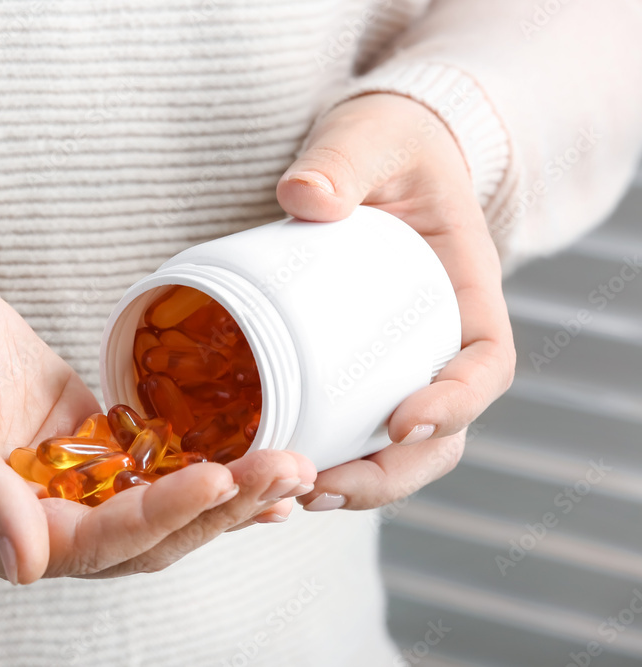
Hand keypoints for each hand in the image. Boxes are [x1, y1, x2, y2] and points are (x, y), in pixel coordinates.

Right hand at [0, 281, 315, 582]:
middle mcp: (30, 527)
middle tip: (286, 472)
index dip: (156, 519)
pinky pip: (151, 471)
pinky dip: (202, 473)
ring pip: (155, 511)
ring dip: (223, 495)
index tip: (218, 480)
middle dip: (215, 511)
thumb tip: (25, 565)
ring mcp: (62, 490)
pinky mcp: (85, 448)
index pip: (86, 546)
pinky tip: (255, 467)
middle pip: (138, 541)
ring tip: (291, 468)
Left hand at [275, 93, 515, 510]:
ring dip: (352, 485)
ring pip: (391, 448)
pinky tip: (273, 477)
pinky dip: (319, 456)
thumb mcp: (372, 138)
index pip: (485, 365)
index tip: (406, 423)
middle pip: (438, 435)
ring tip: (295, 497)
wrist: (367, 157)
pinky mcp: (347, 369)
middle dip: (390, 475)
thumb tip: (305, 197)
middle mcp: (436, 342)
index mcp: (465, 294)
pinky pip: (344, 424)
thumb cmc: (385, 145)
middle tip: (326, 487)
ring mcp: (392, 363)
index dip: (456, 404)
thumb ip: (344, 158)